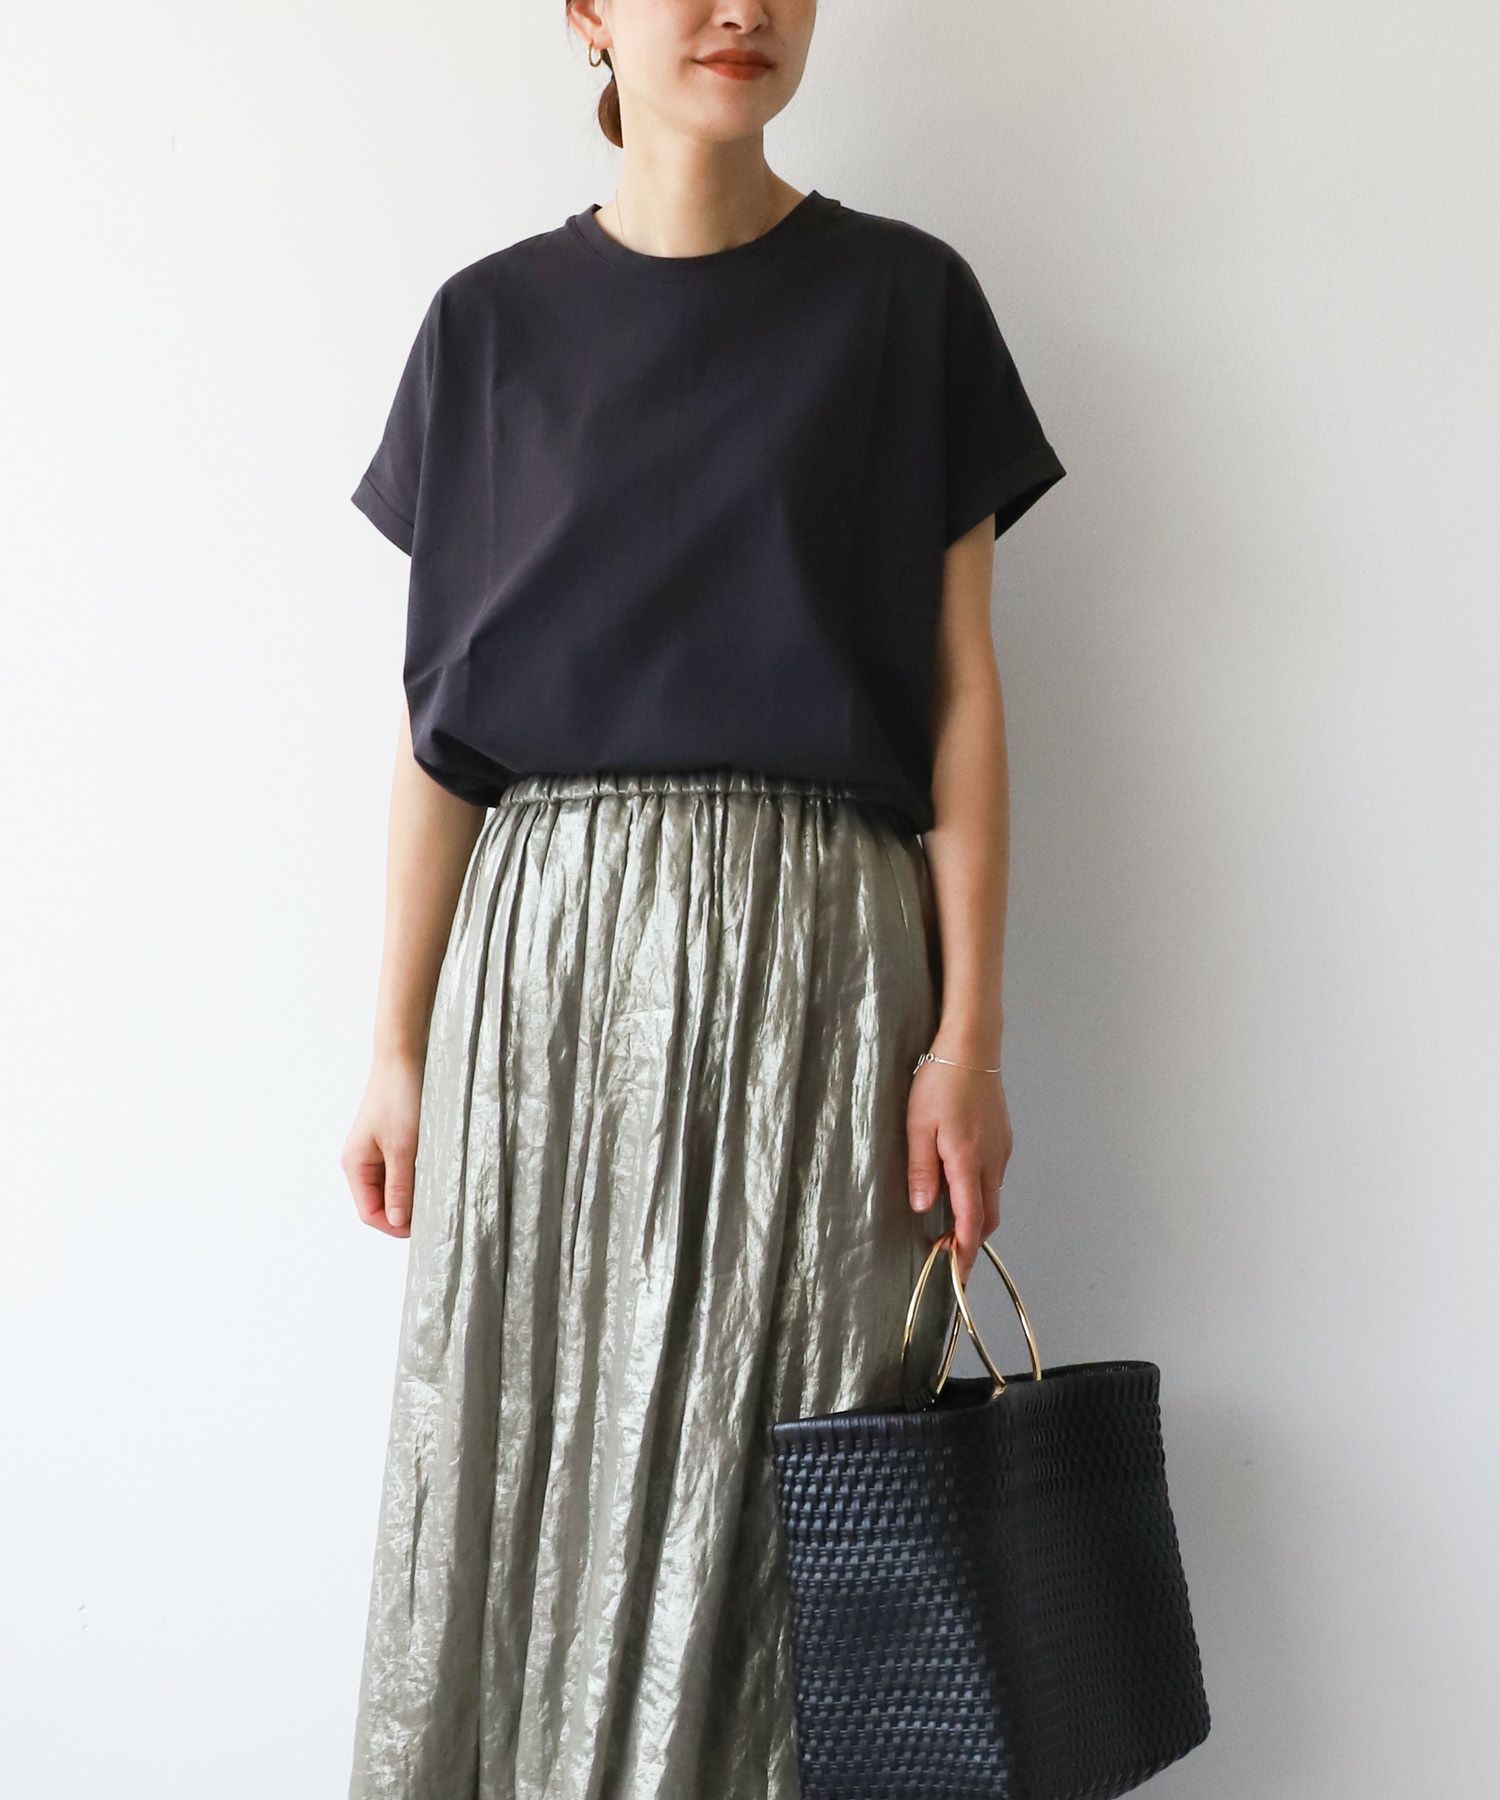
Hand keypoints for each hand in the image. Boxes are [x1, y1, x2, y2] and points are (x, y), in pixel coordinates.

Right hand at [340, 1050, 424, 1236]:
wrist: (404, 1058)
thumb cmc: (400, 1098)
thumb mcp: (403, 1147)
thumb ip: (399, 1187)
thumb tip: (398, 1223)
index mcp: (355, 1165)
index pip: (369, 1213)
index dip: (395, 1225)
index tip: (424, 1227)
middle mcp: (360, 1162)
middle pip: (379, 1203)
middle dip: (403, 1212)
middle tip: (435, 1212)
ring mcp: (375, 1152)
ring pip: (391, 1188)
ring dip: (411, 1194)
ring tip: (435, 1193)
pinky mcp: (390, 1142)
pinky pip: (399, 1171)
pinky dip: (414, 1177)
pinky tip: (432, 1174)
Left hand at [906, 1056, 1011, 1287]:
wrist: (971, 1047)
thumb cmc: (939, 1082)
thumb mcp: (918, 1125)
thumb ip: (922, 1169)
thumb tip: (925, 1207)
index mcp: (968, 1161)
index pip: (972, 1221)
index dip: (965, 1252)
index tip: (957, 1276)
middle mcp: (992, 1161)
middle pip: (988, 1216)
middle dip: (972, 1240)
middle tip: (949, 1254)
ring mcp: (1001, 1149)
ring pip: (993, 1196)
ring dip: (976, 1216)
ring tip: (950, 1224)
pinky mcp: (1002, 1138)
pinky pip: (994, 1177)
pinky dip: (981, 1193)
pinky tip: (960, 1185)